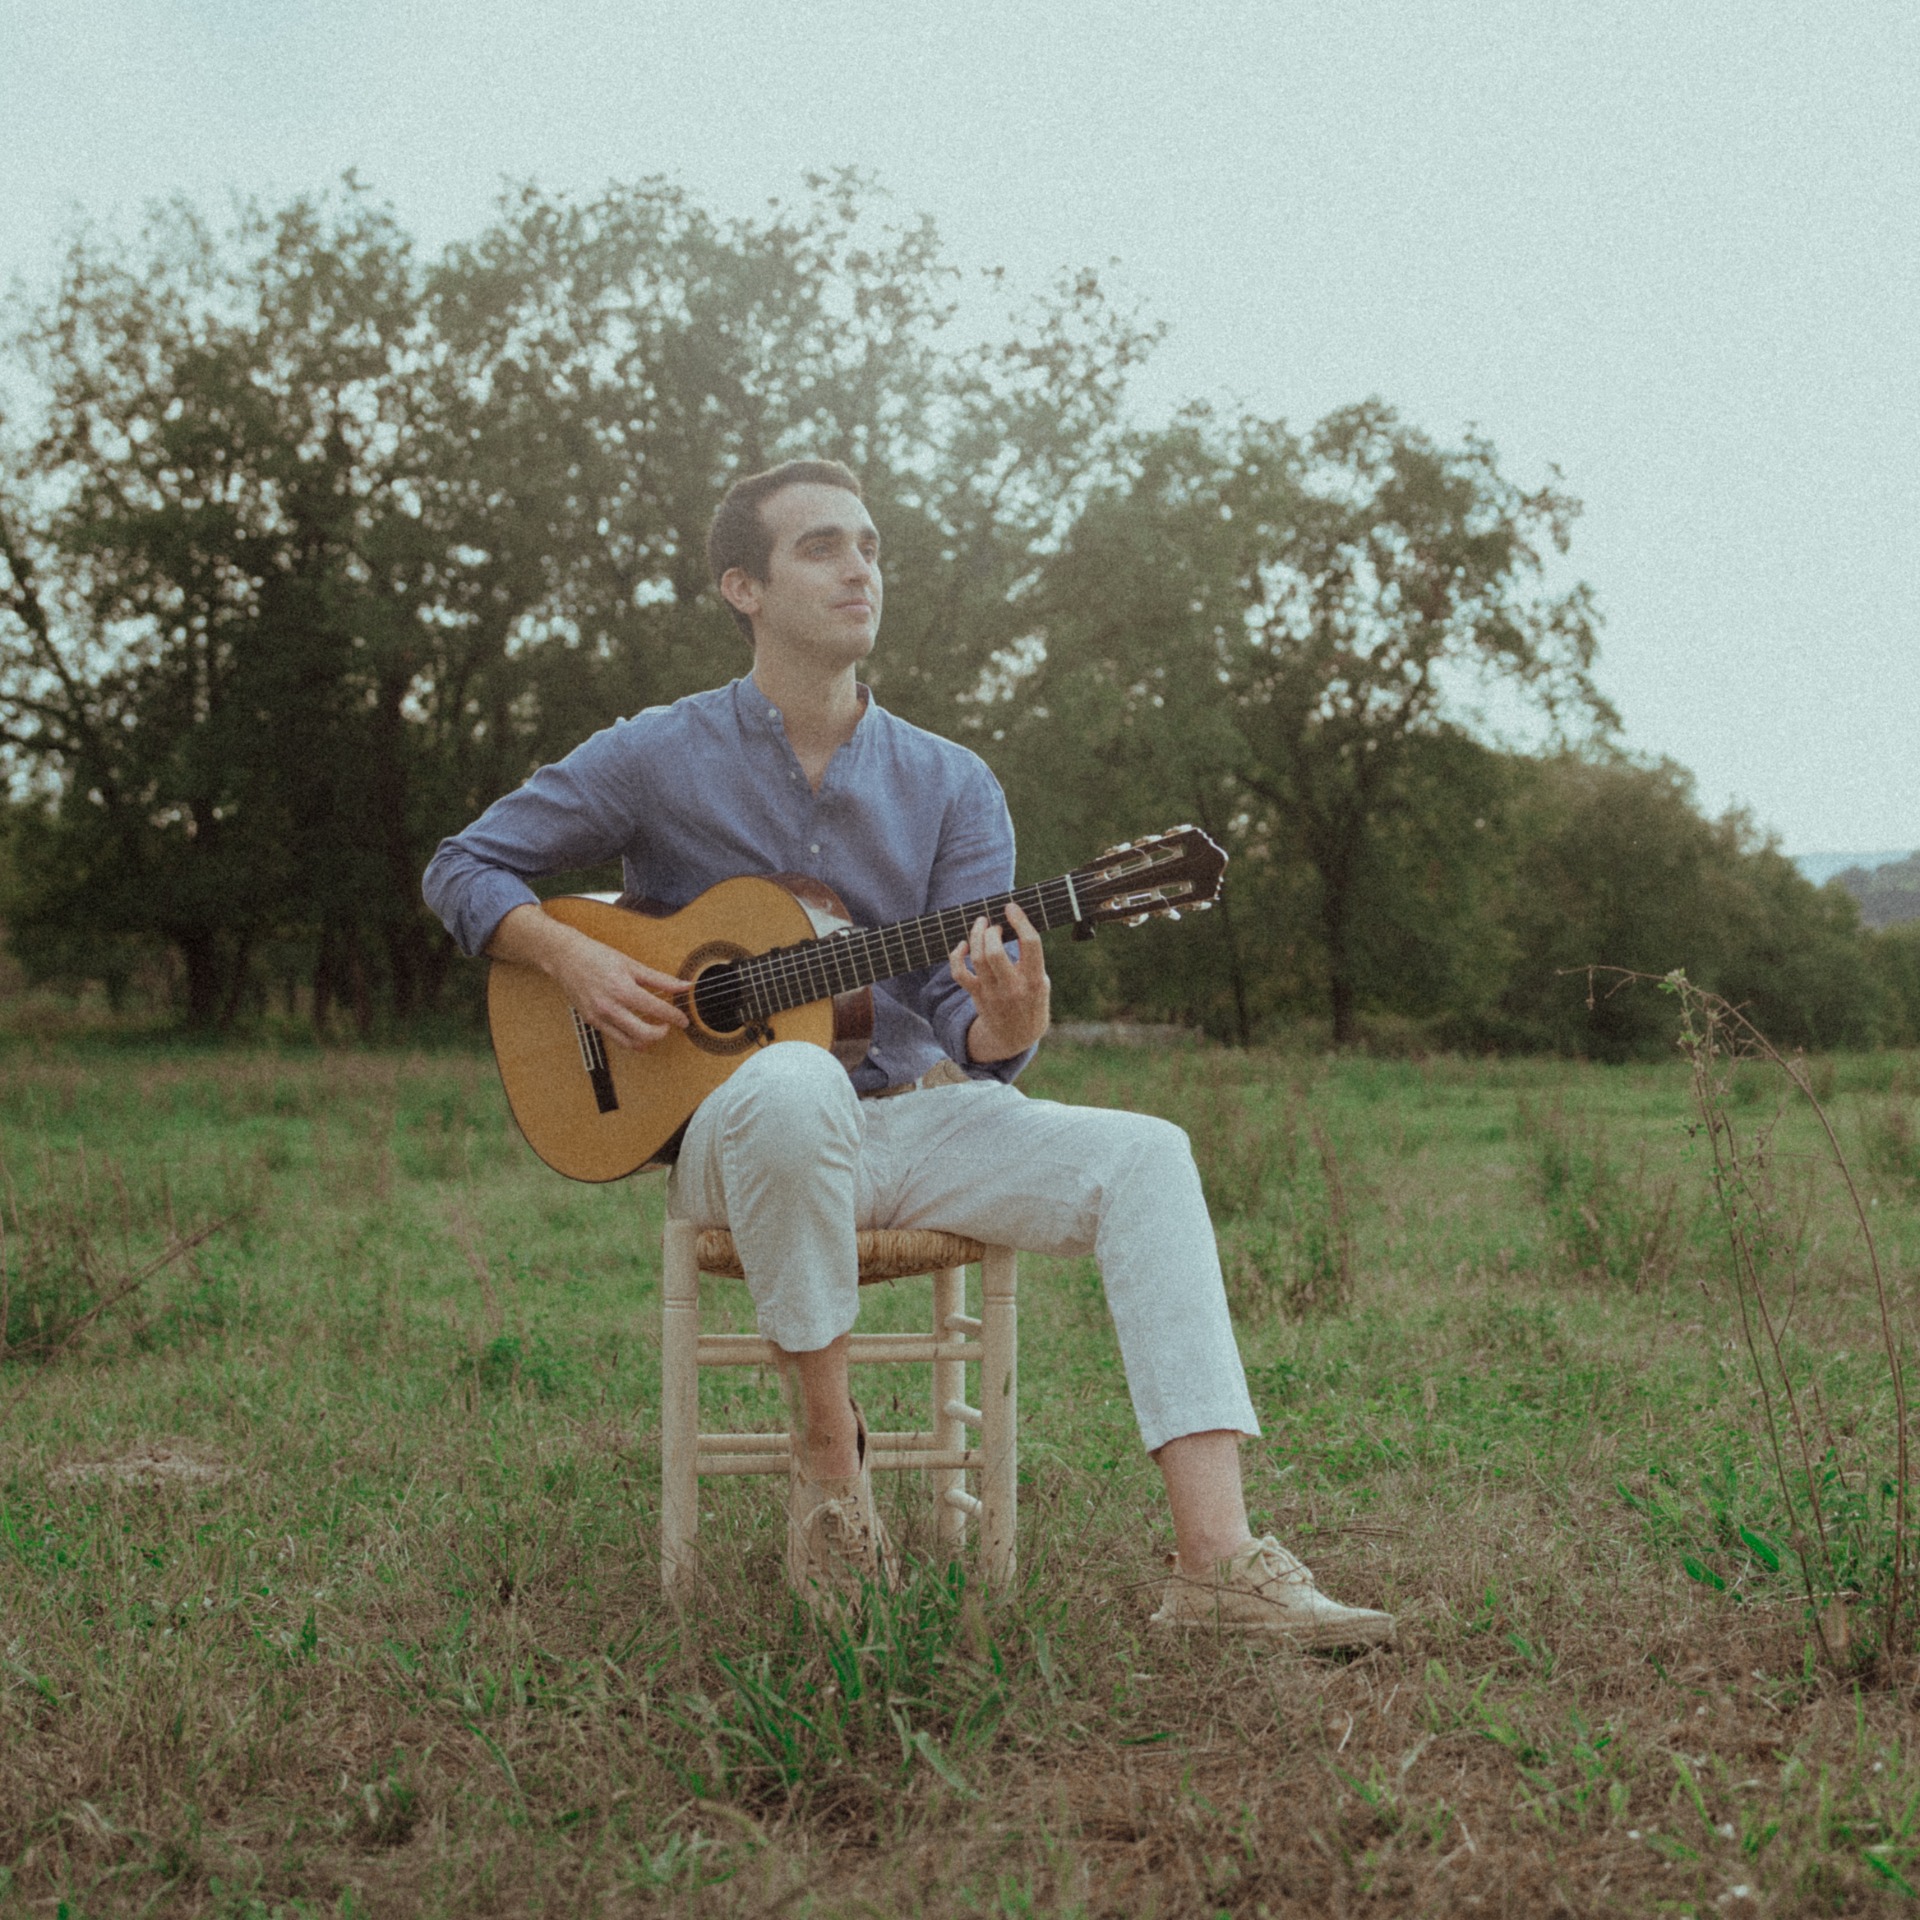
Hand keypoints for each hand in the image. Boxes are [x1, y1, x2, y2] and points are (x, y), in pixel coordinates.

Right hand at [552, 936, 691, 1050]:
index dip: (675, 1017)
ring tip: (653, 1028)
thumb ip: (660, 979)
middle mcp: (610, 1007)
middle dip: (662, 1033)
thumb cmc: (598, 956)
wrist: (565, 958)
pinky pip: (616, 1038)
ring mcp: (599, 1017)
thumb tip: (685, 986)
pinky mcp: (591, 1022)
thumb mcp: (632, 965)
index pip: (657, 1010)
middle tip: (668, 1025)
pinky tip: (636, 1026)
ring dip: (647, 1040)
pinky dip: (631, 1037)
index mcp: (622, 989)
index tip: (683, 1019)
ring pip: (630, 1043)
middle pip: (645, 1034)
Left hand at [952, 900, 1049, 1062]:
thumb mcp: (1042, 981)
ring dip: (976, 935)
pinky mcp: (977, 995)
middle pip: (995, 952)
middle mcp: (1013, 986)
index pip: (1030, 944)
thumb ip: (1031, 959)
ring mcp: (993, 992)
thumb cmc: (1032, 1000)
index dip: (1020, 921)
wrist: (1017, 1036)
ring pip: (977, 958)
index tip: (1011, 907)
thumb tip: (1014, 924)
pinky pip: (959, 973)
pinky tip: (963, 945)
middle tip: (994, 926)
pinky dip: (956, 956)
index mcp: (1036, 980)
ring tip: (981, 924)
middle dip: (991, 932)